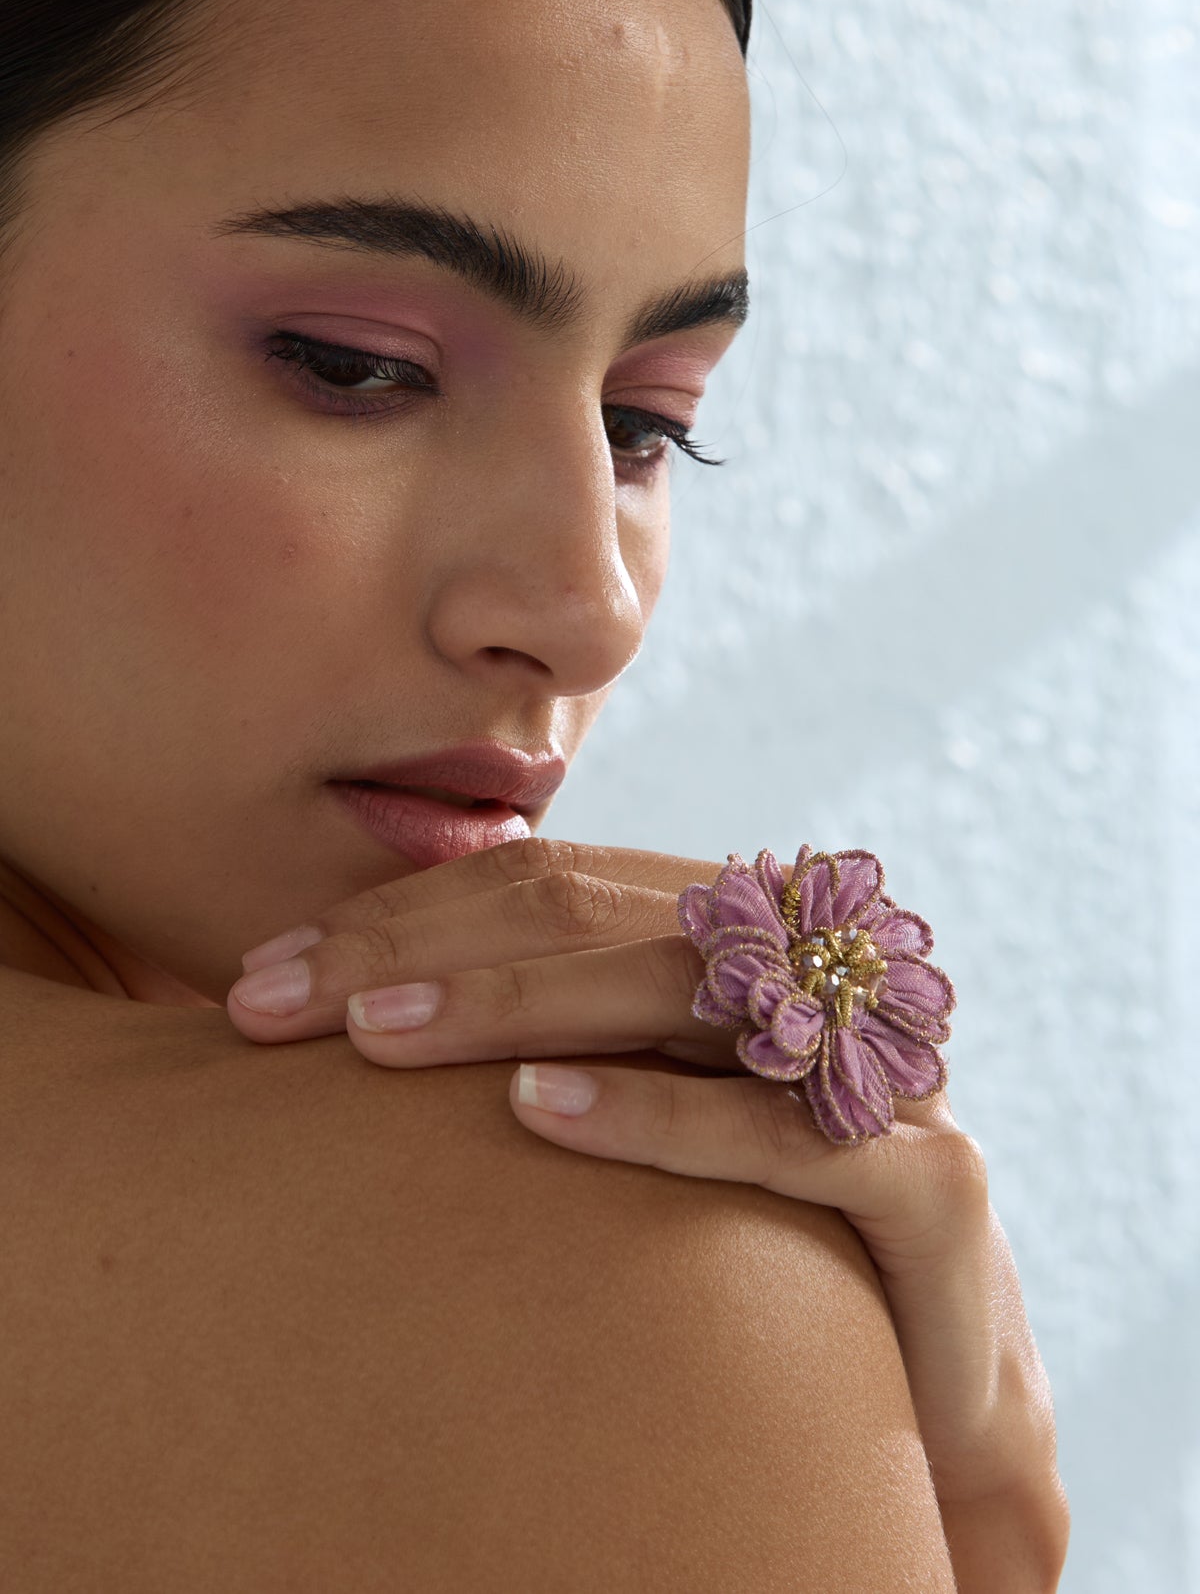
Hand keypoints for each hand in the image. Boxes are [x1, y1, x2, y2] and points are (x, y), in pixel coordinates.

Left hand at [226, 835, 1068, 1591]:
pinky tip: (537, 1111)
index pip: (554, 881)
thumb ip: (550, 1041)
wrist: (933, 1390)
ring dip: (514, 1003)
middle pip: (597, 915)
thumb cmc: (758, 1241)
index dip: (407, 911)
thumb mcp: (643, 1115)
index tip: (271, 970)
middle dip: (421, 948)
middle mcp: (814, 974)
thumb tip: (354, 1016)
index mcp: (743, 936)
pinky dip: (654, 1113)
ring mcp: (879, 1063)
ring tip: (373, 1036)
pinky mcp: (928, 1179)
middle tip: (273, 999)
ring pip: (679, 988)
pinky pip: (778, 1130)